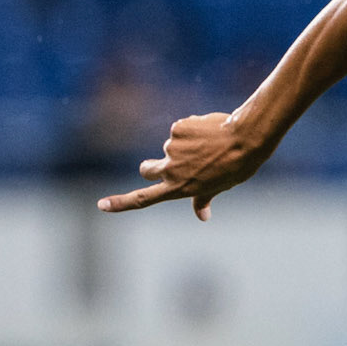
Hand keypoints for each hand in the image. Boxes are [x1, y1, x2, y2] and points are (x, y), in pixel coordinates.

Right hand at [97, 111, 269, 219]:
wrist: (246, 140)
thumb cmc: (236, 167)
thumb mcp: (219, 186)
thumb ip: (202, 198)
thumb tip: (203, 217)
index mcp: (179, 188)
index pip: (143, 199)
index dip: (120, 203)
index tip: (101, 205)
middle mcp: (170, 171)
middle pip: (147, 170)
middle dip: (151, 167)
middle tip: (175, 163)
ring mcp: (172, 149)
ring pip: (172, 146)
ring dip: (187, 145)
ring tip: (211, 146)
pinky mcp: (177, 129)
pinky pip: (181, 128)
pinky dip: (192, 129)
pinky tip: (209, 132)